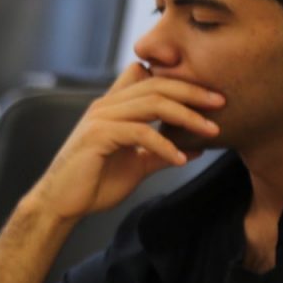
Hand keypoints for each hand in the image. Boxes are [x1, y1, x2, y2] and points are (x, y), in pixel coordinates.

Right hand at [26, 62, 223, 221]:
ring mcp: (101, 118)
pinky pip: (140, 132)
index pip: (151, 78)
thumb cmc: (93, 184)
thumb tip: (194, 148)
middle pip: (157, 84)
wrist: (61, 204)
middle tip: (222, 103)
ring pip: (152, 103)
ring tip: (211, 131)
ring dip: (186, 116)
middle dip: (193, 92)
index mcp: (114, 107)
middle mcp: (107, 105)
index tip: (209, 97)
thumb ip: (159, 152)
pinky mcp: (98, 136)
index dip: (180, 81)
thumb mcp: (135, 165)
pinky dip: (164, 145)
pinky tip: (181, 159)